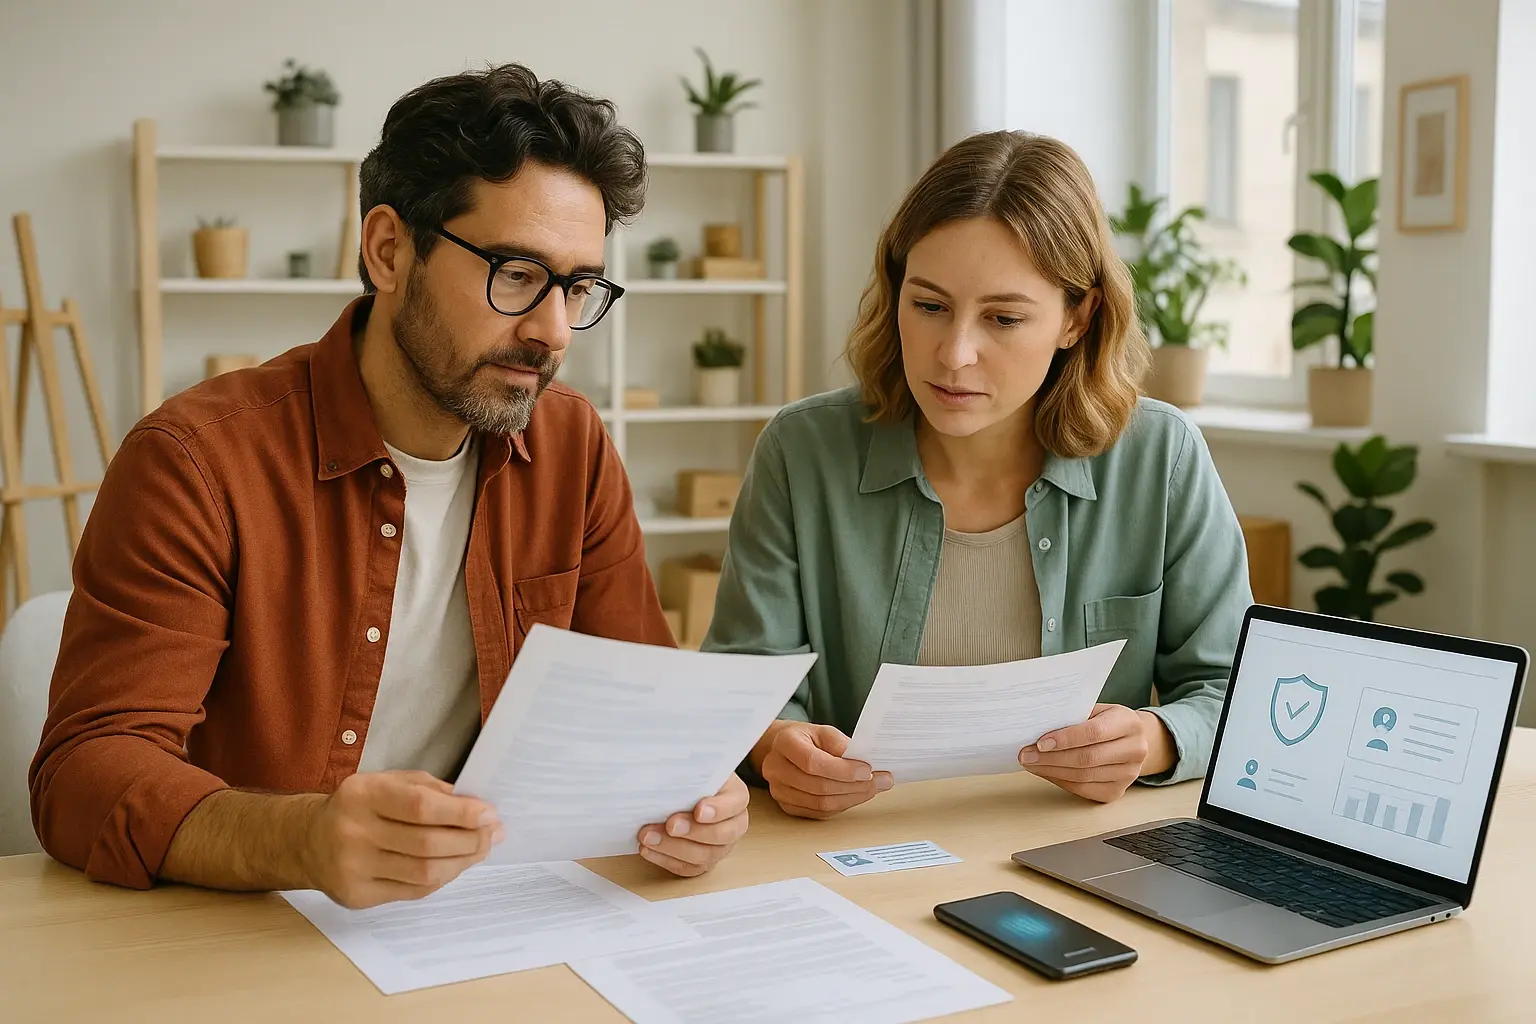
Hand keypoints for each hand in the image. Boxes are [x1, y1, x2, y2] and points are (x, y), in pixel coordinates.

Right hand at [302, 770, 501, 908]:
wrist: (309, 840)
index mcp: (363, 795)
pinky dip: (441, 878)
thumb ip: (432, 791)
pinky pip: (413, 891)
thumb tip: (478, 809)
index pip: (420, 807)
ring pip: (423, 873)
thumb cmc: (362, 806)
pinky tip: (453, 866)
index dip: (460, 813)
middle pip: (426, 844)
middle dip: (469, 841)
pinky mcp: (357, 896)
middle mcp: (354, 832)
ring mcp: (353, 868)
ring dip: (461, 863)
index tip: (489, 815)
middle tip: (492, 835)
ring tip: (479, 850)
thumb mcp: (391, 782)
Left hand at [635, 774, 749, 876]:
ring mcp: (720, 846)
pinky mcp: (703, 861)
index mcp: (736, 796)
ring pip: (704, 856)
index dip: (719, 809)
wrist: (684, 790)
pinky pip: (688, 868)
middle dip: (693, 832)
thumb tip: (666, 767)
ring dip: (673, 848)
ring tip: (649, 837)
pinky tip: (648, 849)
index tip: (699, 810)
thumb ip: (688, 770)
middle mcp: (733, 824)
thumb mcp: (694, 767)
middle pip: (722, 835)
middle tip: (670, 825)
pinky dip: (666, 860)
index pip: (735, 804)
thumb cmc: (691, 777)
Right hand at [755, 721, 892, 819]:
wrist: (784, 750)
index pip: (813, 762)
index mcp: (784, 743)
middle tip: (879, 781)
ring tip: (873, 789)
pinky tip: (856, 796)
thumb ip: (841, 745)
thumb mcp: (823, 731)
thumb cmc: (806, 739)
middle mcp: (775, 768)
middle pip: (818, 786)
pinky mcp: (787, 806)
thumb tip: (865, 763)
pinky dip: (842, 806)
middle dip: (854, 786)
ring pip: (820, 803)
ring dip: (852, 798)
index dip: (842, 770)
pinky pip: (819, 813)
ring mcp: (779, 790)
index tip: (867, 770)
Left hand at [1018, 705, 1173, 802]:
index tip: (1040, 742)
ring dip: (1052, 771)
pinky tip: (1046, 772)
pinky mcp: (1118, 791)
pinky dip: (1060, 781)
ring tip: (1031, 763)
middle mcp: (1135, 750)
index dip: (1065, 739)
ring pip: (1083, 776)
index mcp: (1129, 723)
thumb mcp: (1096, 710)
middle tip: (1026, 755)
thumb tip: (1036, 726)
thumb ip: (1073, 716)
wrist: (1133, 740)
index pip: (1094, 732)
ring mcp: (1129, 774)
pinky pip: (1083, 789)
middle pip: (1087, 758)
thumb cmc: (1106, 721)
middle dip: (1051, 758)